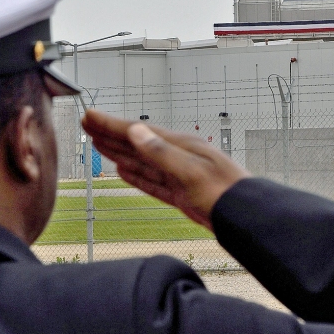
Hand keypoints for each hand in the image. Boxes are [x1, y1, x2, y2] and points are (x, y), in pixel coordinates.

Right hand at [81, 111, 250, 230]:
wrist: (246, 217)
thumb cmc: (225, 192)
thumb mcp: (190, 171)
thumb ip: (162, 152)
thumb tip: (137, 131)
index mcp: (180, 145)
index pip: (138, 131)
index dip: (111, 125)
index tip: (89, 116)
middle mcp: (177, 156)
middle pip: (137, 142)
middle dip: (110, 133)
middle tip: (87, 124)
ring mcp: (178, 175)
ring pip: (141, 161)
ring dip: (118, 152)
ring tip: (99, 144)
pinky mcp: (180, 194)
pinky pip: (151, 181)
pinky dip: (135, 175)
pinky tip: (124, 171)